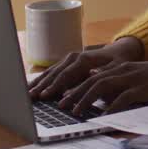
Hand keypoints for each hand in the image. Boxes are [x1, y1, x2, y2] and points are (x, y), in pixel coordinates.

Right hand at [27, 37, 142, 100]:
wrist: (121, 51)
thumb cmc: (120, 62)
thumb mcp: (117, 69)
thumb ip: (105, 74)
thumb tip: (93, 76)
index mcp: (84, 59)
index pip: (66, 75)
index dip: (55, 86)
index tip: (46, 96)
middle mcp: (74, 57)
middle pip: (55, 73)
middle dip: (42, 86)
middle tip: (31, 97)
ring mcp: (69, 59)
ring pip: (51, 72)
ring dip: (39, 82)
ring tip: (27, 93)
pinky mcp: (67, 63)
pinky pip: (52, 72)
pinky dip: (42, 80)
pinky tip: (33, 87)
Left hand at [60, 57, 147, 114]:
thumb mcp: (136, 80)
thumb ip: (120, 87)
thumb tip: (102, 100)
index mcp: (119, 68)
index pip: (91, 75)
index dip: (74, 85)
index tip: (61, 96)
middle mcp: (122, 70)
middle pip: (91, 80)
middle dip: (73, 93)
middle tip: (61, 106)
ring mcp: (132, 77)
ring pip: (101, 86)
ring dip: (85, 99)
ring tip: (75, 112)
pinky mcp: (142, 87)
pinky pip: (123, 98)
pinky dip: (111, 107)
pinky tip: (103, 116)